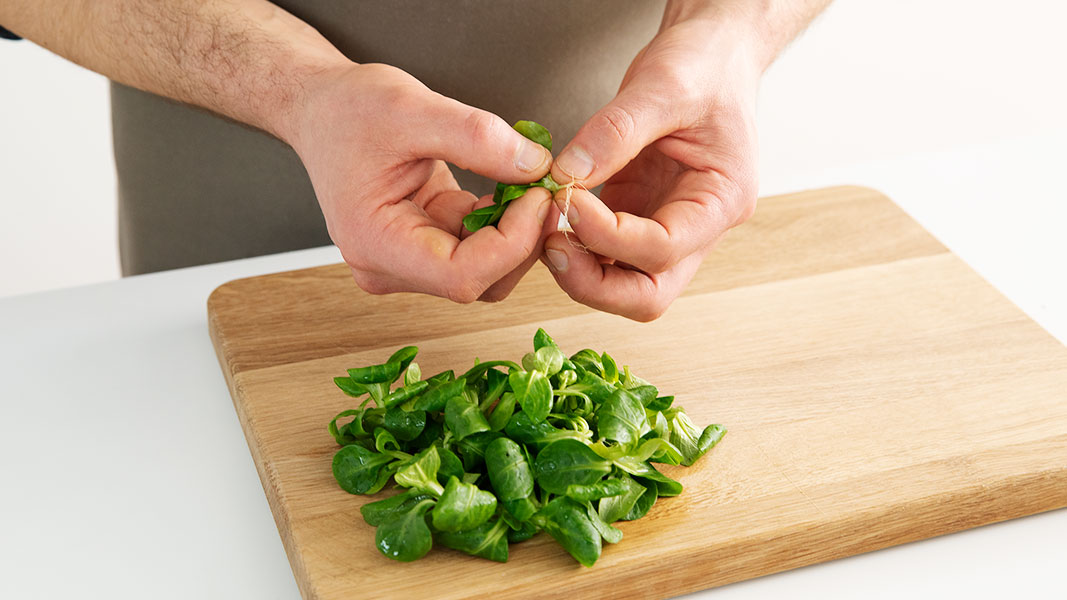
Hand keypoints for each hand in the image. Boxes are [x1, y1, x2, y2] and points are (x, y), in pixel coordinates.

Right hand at [289, 62, 553, 302]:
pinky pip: (477, 249)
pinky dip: (501, 221)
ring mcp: (406, 263)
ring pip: (485, 271)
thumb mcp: (413, 108)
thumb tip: (536, 167)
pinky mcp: (424, 248)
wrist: (323, 110)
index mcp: (374, 244)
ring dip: (515, 231)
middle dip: (521, 239)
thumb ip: (477, 138)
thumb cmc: (349, 109)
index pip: (460, 275)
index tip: (539, 196)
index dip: (512, 243)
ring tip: (526, 181)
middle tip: (545, 186)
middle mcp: (388, 267)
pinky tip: (506, 185)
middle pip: (477, 281)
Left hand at [543, 17, 763, 320]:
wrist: (712, 54)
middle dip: (594, 283)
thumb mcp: (663, 85)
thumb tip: (567, 174)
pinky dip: (574, 244)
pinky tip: (549, 215)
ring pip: (624, 284)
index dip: (609, 237)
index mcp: (723, 200)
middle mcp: (699, 228)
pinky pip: (604, 253)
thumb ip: (615, 132)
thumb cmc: (704, 66)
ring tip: (543, 225)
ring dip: (579, 269)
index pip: (665, 248)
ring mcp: (667, 227)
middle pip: (649, 294)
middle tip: (550, 243)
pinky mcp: (638, 216)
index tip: (568, 202)